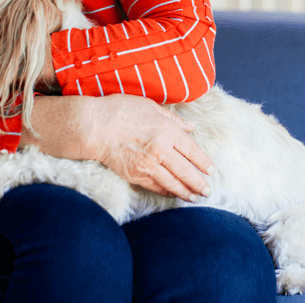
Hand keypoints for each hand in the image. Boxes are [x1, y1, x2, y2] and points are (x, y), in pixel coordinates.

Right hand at [87, 94, 214, 200]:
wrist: (94, 127)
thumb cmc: (121, 111)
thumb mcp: (150, 107)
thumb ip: (173, 119)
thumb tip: (190, 127)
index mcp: (166, 131)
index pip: (192, 150)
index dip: (203, 162)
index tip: (210, 170)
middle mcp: (161, 150)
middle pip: (186, 171)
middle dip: (199, 183)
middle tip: (207, 191)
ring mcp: (148, 165)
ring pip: (173, 183)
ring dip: (186, 192)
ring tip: (195, 198)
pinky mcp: (135, 175)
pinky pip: (156, 186)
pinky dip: (167, 192)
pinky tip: (174, 194)